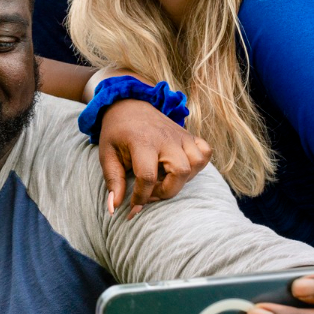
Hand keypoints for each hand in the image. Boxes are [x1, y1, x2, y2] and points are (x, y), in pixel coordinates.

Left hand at [97, 99, 211, 217]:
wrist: (129, 104)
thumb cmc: (117, 132)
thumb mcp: (107, 154)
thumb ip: (113, 181)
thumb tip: (113, 208)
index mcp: (142, 141)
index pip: (147, 176)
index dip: (141, 197)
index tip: (133, 206)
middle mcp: (165, 138)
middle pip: (180, 171)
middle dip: (166, 191)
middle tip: (149, 193)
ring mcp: (180, 136)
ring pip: (196, 162)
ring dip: (183, 179)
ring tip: (164, 180)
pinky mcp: (189, 136)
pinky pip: (205, 152)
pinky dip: (197, 164)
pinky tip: (179, 168)